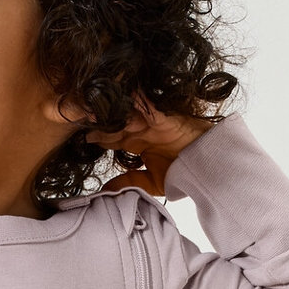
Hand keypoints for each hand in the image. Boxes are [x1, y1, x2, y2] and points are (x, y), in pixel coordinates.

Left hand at [93, 97, 213, 196]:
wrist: (208, 167)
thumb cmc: (183, 172)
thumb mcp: (151, 182)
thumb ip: (129, 182)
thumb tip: (105, 191)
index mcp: (137, 142)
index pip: (112, 137)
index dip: (98, 135)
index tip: (83, 135)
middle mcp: (142, 129)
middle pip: (115, 122)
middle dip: (98, 120)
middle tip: (79, 115)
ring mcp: (152, 122)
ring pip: (127, 114)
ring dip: (111, 111)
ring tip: (93, 108)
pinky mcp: (165, 119)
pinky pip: (148, 108)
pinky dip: (137, 101)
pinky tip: (123, 97)